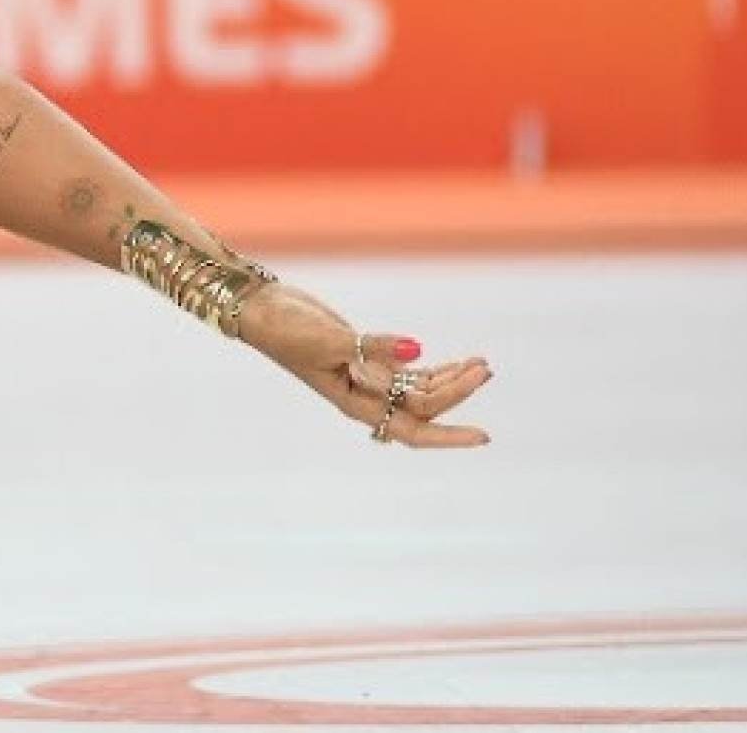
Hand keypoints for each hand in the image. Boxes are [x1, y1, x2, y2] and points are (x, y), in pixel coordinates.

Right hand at [241, 280, 495, 447]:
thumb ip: (374, 348)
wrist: (262, 310)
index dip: (449, 435)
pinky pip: (410, 373)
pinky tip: (458, 361)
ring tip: (482, 365)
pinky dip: (436, 368)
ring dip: (451, 380)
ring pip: (420, 391)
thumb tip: (417, 351)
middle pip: (422, 407)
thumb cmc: (287, 330)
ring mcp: (367, 378)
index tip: (484, 435)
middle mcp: (365, 397)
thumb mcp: (330, 341)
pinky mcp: (366, 358)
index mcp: (355, 402)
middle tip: (484, 370)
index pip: (413, 429)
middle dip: (457, 393)